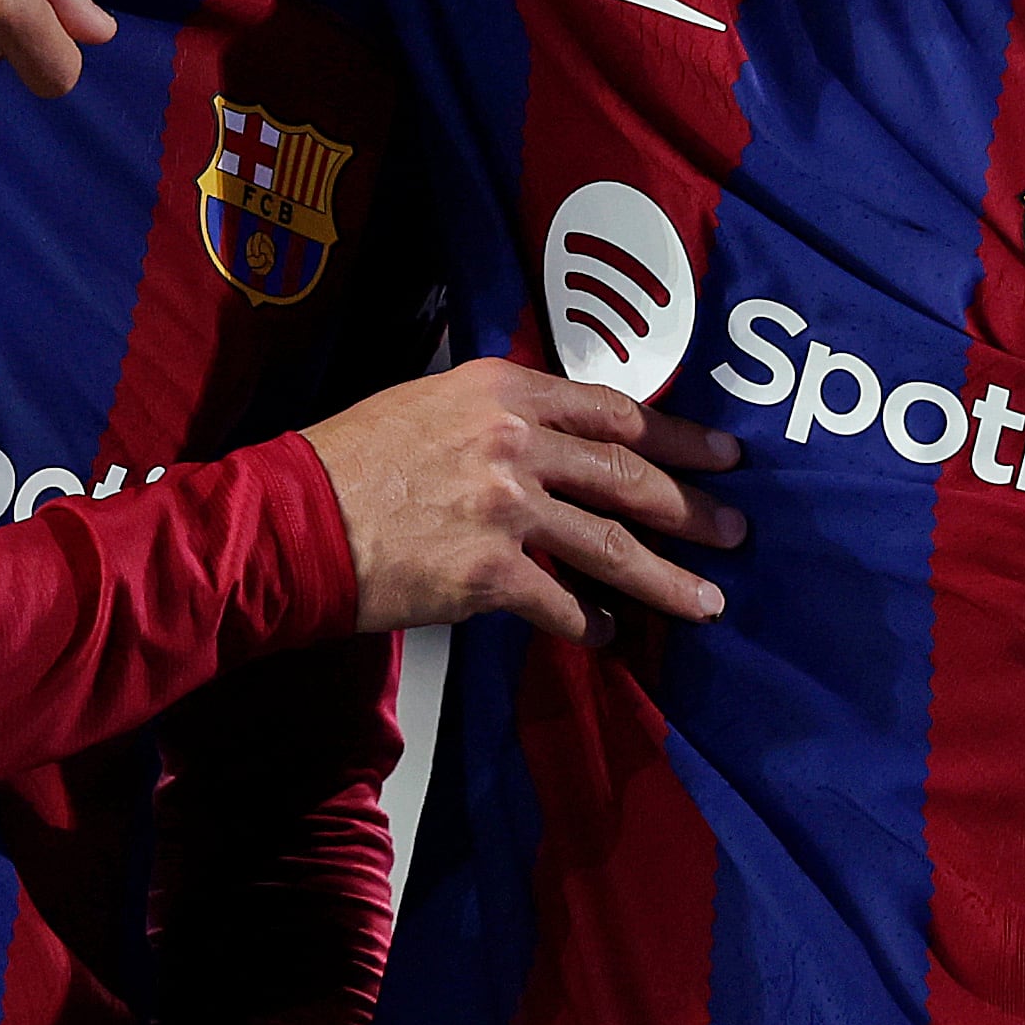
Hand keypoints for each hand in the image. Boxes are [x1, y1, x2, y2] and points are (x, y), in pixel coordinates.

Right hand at [303, 361, 744, 640]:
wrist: (290, 519)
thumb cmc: (344, 460)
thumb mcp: (425, 403)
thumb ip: (493, 415)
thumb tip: (544, 441)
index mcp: (503, 390)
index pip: (611, 408)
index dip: (674, 435)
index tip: (717, 453)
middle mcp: (516, 441)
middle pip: (629, 475)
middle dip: (691, 506)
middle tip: (734, 528)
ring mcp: (507, 508)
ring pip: (611, 546)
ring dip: (666, 578)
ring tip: (708, 601)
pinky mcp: (490, 574)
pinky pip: (562, 605)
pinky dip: (589, 624)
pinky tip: (607, 635)